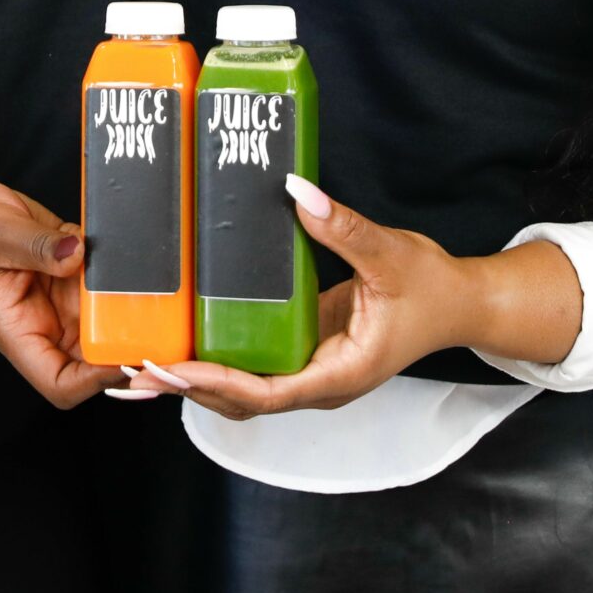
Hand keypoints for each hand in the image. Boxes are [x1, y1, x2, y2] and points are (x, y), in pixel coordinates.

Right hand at [0, 174, 124, 408]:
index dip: (94, 381)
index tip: (124, 358)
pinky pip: (100, 276)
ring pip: (104, 315)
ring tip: (146, 279)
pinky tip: (121, 244)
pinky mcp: (66, 269)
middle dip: (124, 342)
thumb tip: (77, 254)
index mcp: (17, 330)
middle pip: (91, 354)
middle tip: (155, 321)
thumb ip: (39, 246)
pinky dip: (114, 265)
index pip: (59, 381)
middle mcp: (41, 321)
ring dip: (125, 300)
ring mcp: (56, 297)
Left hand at [133, 175, 572, 421]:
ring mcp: (309, 369)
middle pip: (241, 400)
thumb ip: (344, 227)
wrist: (460, 303)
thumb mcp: (391, 254)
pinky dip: (212, 361)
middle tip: (133, 370)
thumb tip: (297, 192)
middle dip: (187, 388)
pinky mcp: (303, 350)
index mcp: (339, 374)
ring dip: (192, 381)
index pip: (266, 392)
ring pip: (241, 390)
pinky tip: (178, 344)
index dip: (215, 382)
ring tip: (138, 368)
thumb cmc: (433, 288)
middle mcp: (318, 382)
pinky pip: (250, 365)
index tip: (174, 368)